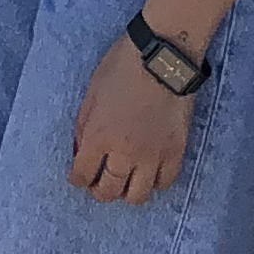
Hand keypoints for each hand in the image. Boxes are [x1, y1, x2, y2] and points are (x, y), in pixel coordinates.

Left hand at [69, 33, 196, 204]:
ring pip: (137, 196)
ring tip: (126, 180)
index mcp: (98, 137)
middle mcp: (124, 153)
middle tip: (100, 182)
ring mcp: (152, 155)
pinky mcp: (175, 152)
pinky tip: (150, 172)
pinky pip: (165, 183)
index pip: (82, 175)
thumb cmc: (122, 67)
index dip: (77, 178)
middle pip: (108, 191)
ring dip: (127, 191)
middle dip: (99, 190)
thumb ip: (84, 126)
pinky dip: (155, 182)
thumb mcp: (91, 93)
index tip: (79, 176)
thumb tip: (81, 149)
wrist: (163, 57)